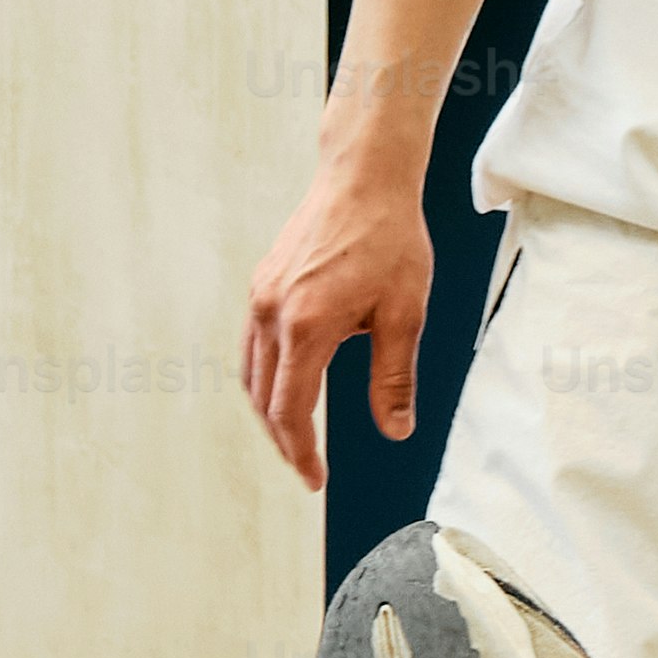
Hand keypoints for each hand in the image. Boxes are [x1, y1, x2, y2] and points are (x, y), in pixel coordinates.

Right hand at [237, 153, 434, 489]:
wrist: (364, 178)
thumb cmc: (389, 238)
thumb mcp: (405, 313)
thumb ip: (395, 378)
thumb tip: (396, 430)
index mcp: (306, 326)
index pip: (290, 411)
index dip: (300, 452)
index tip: (315, 479)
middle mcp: (272, 313)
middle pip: (263, 398)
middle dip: (283, 439)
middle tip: (307, 466)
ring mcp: (261, 296)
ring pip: (252, 373)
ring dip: (270, 410)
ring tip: (296, 435)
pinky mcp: (263, 283)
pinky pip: (254, 345)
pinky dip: (266, 376)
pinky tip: (289, 384)